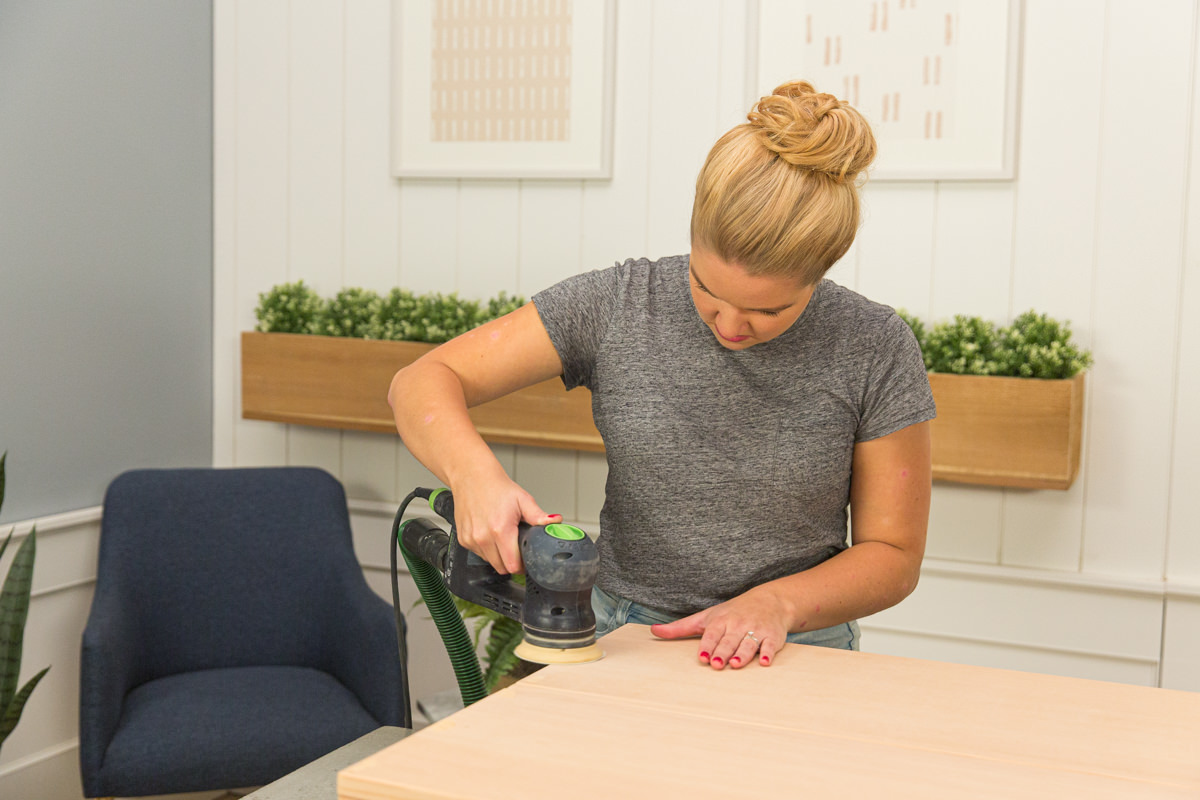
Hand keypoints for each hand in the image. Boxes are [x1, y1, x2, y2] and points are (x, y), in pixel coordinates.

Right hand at [450, 466, 560, 573]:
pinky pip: (479, 554)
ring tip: (503, 536)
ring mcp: (471, 539)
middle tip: (517, 547)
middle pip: (502, 568)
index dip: (523, 566)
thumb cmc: (496, 487)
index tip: (527, 559)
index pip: (513, 566)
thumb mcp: (523, 499)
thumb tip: (555, 522)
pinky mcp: (463, 539)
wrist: (472, 476)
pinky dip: (486, 549)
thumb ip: (539, 516)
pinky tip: (490, 534)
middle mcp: (483, 537)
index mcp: (500, 530)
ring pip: (490, 562)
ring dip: (499, 556)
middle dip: (512, 562)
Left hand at [649, 589, 790, 668]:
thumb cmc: (733, 612)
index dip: (708, 645)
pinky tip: (765, 662)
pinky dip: (768, 653)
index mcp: (721, 620)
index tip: (703, 657)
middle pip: (729, 640)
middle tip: (717, 664)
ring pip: (748, 643)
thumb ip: (681, 627)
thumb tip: (654, 631)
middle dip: (723, 651)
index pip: (713, 634)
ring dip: (743, 654)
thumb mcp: (706, 617)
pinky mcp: (773, 636)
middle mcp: (738, 624)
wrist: (770, 601)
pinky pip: (771, 646)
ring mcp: (756, 630)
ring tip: (736, 664)